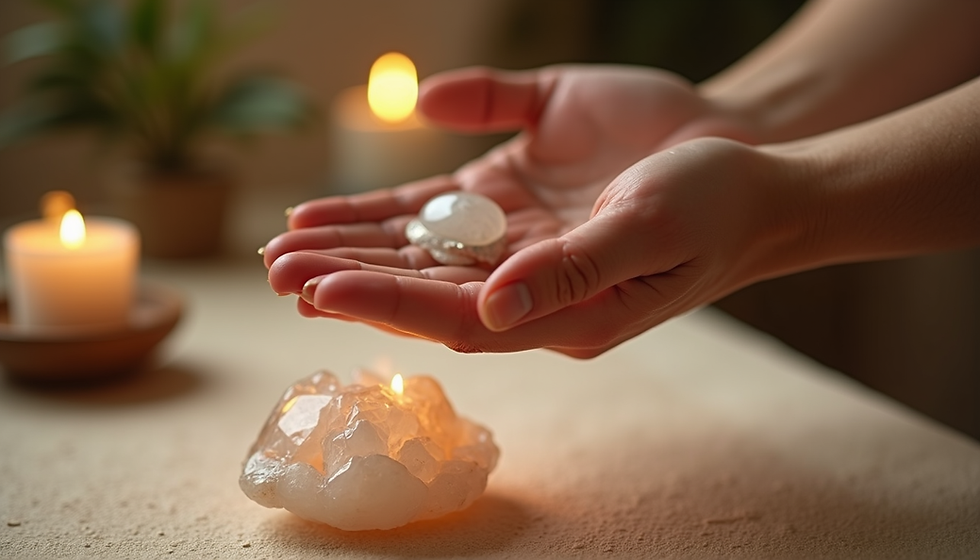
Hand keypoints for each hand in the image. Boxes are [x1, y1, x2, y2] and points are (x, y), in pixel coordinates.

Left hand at [264, 65, 768, 355]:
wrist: (756, 185)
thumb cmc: (716, 204)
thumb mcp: (653, 227)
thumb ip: (575, 269)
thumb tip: (490, 308)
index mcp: (567, 315)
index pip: (458, 318)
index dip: (386, 302)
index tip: (319, 287)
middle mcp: (536, 297)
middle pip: (426, 297)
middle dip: (351, 282)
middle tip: (276, 269)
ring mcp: (529, 261)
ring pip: (429, 265)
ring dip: (361, 255)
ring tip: (290, 249)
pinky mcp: (528, 222)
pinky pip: (450, 229)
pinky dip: (396, 224)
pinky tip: (352, 220)